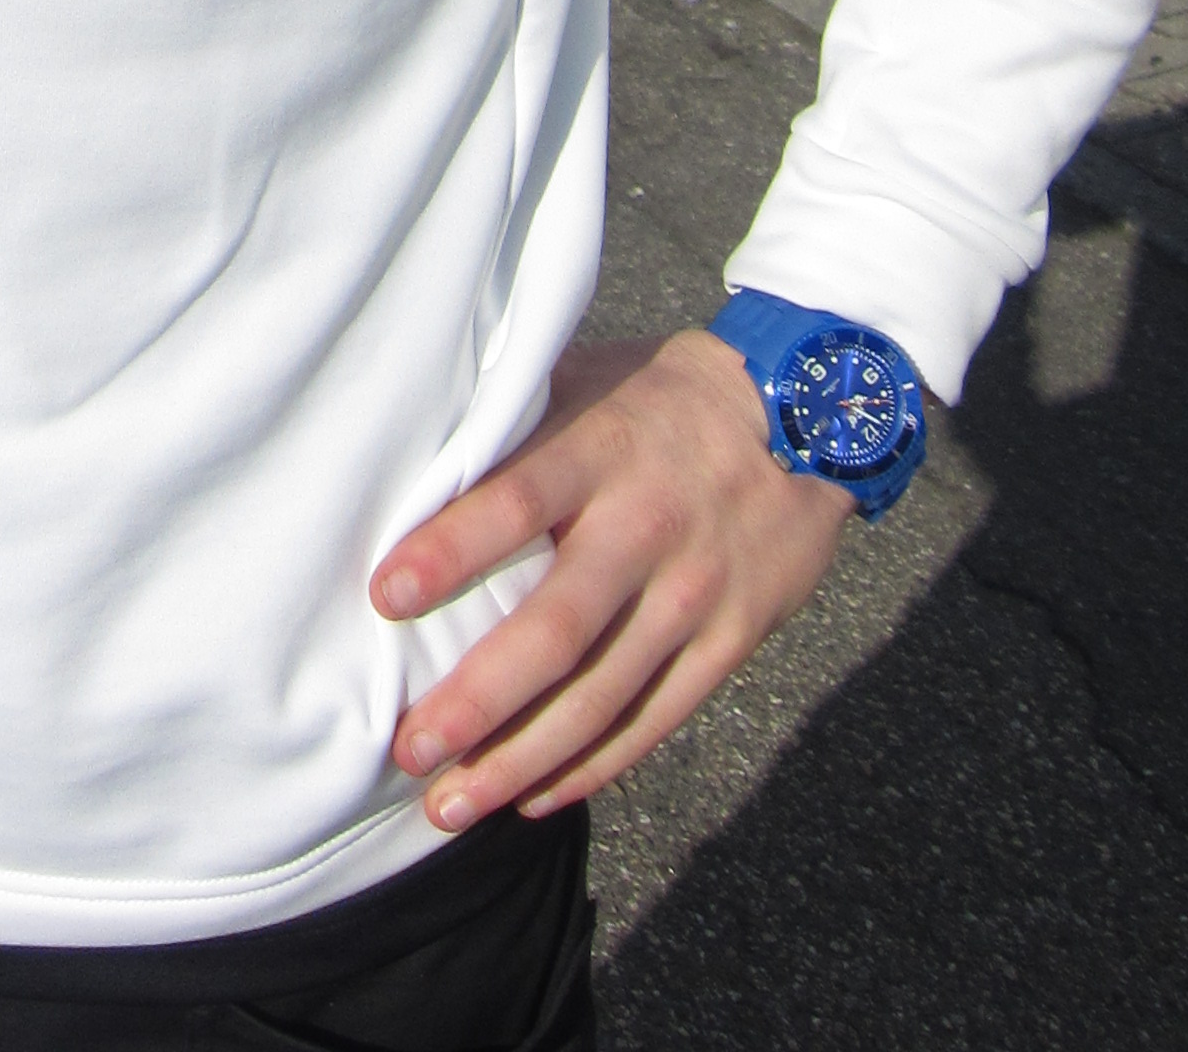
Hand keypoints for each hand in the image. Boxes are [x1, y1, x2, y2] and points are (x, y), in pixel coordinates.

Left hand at [373, 330, 853, 831]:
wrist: (800, 421)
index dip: (453, 550)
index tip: (387, 596)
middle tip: (409, 748)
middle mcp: (645, 529)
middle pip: (557, 629)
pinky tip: (532, 798)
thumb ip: (512, 421)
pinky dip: (592, 766)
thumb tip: (405, 452)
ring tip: (451, 807)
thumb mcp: (587, 380)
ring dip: (522, 759)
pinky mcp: (728, 644)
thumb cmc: (655, 400)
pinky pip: (653, 720)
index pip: (519, 502)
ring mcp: (692, 595)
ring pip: (601, 697)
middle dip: (479, 700)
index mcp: (601, 452)